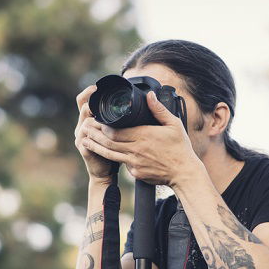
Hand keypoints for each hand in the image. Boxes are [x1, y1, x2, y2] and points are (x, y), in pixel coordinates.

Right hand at [74, 85, 113, 183]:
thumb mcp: (115, 129)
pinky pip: (88, 138)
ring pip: (86, 121)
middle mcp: (82, 125)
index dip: (89, 92)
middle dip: (91, 100)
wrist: (105, 171)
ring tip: (108, 117)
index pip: (84, 100)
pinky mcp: (84, 147)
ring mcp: (81, 136)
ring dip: (97, 119)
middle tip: (101, 96)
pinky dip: (97, 134)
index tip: (98, 87)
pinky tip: (107, 133)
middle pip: (83, 107)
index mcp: (89, 119)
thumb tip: (138, 102)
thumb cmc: (114, 148)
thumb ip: (118, 117)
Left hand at [81, 91, 201, 186]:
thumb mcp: (173, 124)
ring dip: (96, 147)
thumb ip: (159, 110)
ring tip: (84, 140)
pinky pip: (121, 163)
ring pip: (109, 154)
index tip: (96, 119)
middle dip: (94, 134)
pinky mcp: (136, 173)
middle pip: (108, 141)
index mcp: (143, 136)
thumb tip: (150, 95)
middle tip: (85, 127)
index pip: (116, 130)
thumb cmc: (180, 148)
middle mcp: (136, 150)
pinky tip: (102, 153)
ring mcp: (134, 163)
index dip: (103, 126)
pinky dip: (111, 157)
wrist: (184, 173)